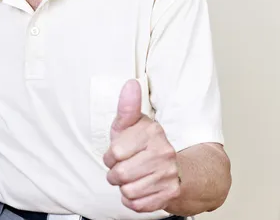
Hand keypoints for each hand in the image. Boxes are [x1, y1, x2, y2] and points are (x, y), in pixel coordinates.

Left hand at [103, 80, 180, 212]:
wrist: (178, 169)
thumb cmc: (145, 145)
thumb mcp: (132, 124)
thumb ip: (127, 106)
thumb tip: (130, 83)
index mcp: (152, 132)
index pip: (114, 152)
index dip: (110, 156)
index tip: (117, 154)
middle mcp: (163, 153)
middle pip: (120, 174)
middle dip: (115, 174)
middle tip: (123, 168)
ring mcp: (168, 174)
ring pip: (127, 191)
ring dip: (124, 187)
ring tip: (133, 178)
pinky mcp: (170, 194)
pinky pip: (137, 205)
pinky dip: (133, 200)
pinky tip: (140, 189)